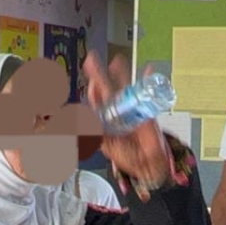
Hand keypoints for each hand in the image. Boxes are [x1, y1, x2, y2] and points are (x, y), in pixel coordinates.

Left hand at [83, 51, 171, 187]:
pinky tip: (148, 70)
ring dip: (120, 74)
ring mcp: (131, 108)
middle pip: (107, 88)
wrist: (147, 164)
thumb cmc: (127, 156)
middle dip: (99, 74)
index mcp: (105, 119)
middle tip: (92, 60)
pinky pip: (146, 93)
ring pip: (124, 87)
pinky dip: (148, 81)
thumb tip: (77, 127)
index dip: (91, 91)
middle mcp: (117, 111)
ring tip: (116, 61)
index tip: (87, 82)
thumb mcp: (105, 145)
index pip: (95, 100)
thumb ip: (92, 135)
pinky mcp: (145, 109)